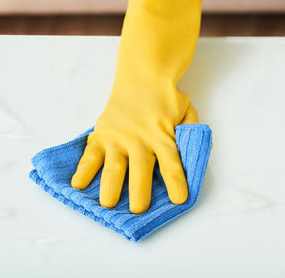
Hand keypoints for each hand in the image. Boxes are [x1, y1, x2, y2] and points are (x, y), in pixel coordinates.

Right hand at [70, 0, 203, 213]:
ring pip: (114, 165)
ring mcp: (119, 137)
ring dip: (110, 186)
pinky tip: (77, 185)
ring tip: (107, 205)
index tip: (179, 200)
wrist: (143, 74)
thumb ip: (193, 131)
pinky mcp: (102, 134)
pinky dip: (83, 169)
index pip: (172, 164)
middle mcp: (140, 139)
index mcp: (163, 136)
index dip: (176, 183)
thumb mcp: (187, 112)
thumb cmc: (167, 98)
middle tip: (138, 209)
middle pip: (141, 170)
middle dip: (140, 192)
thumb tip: (206, 149)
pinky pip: (90, 154)